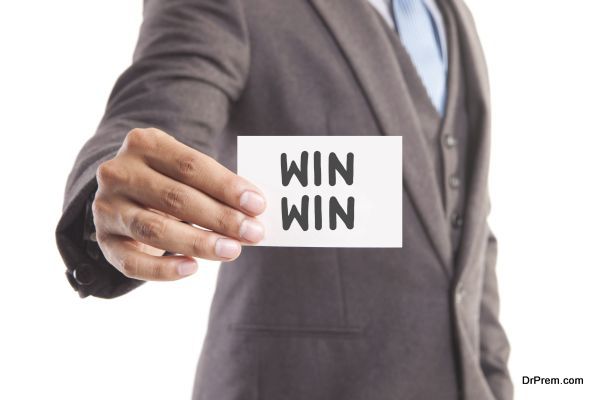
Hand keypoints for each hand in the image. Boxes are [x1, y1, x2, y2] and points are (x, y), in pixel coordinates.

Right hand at [92, 128, 265, 280]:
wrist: (124, 192)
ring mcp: (107, 207)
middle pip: (175, 198)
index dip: (226, 187)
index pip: (191, 165)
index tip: (258, 205)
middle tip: (253, 232)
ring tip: (232, 251)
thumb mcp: (186, 171)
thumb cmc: (168, 179)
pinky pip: (132, 262)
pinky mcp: (104, 240)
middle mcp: (119, 173)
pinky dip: (163, 269)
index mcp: (144, 143)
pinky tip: (192, 268)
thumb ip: (214, 185)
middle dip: (220, 218)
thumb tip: (254, 212)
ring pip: (154, 229)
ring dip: (198, 242)